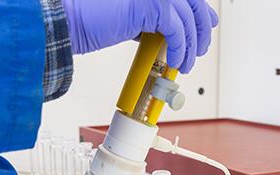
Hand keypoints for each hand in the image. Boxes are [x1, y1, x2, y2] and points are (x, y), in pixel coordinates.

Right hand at [63, 0, 218, 72]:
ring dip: (190, 47)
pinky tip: (175, 61)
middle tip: (198, 52)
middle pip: (194, 5)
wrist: (73, 22)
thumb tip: (176, 31)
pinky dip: (180, 49)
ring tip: (184, 64)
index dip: (201, 13)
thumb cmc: (95, 20)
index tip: (205, 28)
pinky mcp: (153, 5)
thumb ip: (156, 19)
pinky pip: (177, 31)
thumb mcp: (134, 18)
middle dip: (200, 31)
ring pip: (188, 20)